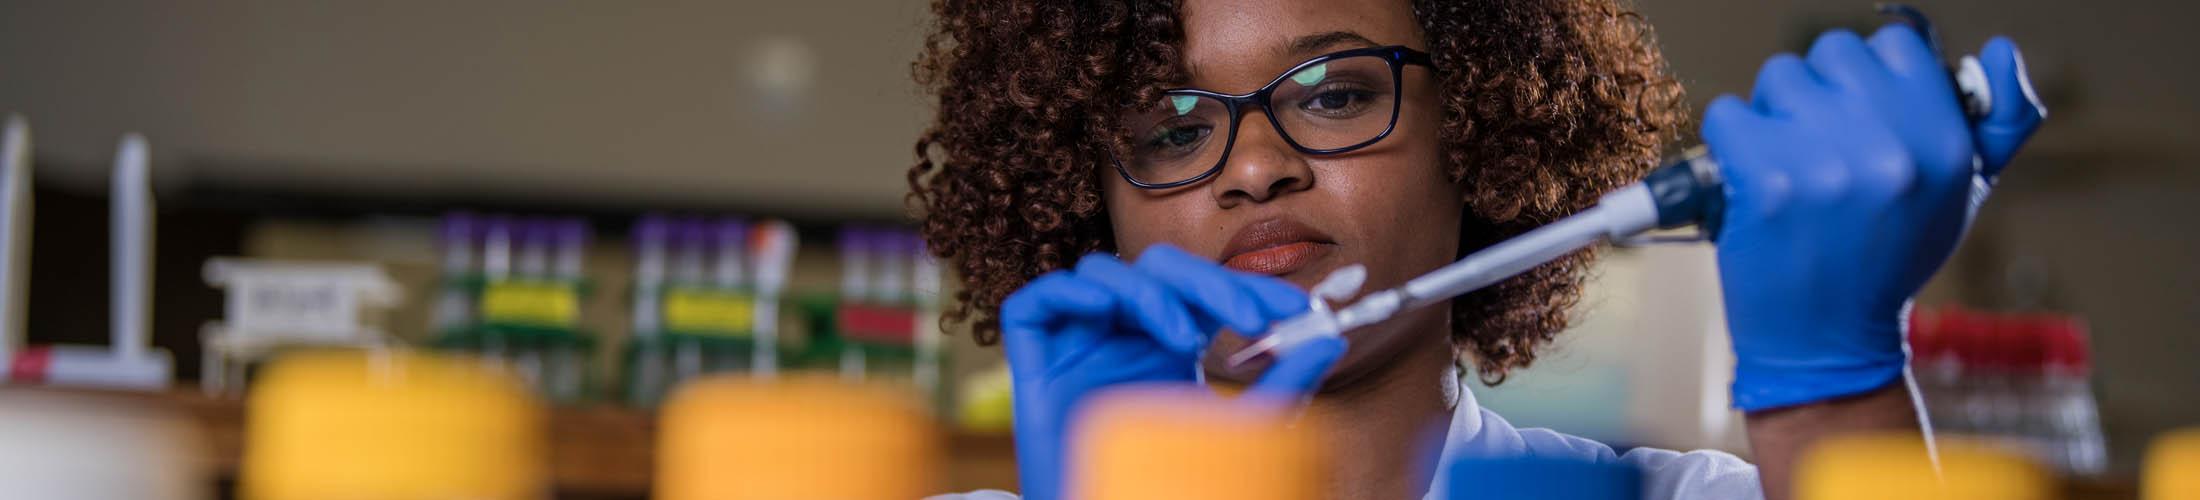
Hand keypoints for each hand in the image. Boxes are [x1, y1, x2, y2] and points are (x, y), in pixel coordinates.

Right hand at [1000, 244, 1346, 499]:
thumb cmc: (1166, 482)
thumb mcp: (1239, 433)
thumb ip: (1281, 385)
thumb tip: (1329, 339)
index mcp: (1165, 343)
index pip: (1202, 290)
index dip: (1244, 286)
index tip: (1291, 307)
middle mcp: (1121, 333)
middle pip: (1155, 269)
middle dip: (1206, 281)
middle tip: (1250, 319)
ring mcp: (1076, 341)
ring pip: (1102, 273)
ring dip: (1147, 290)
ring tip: (1184, 339)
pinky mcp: (1031, 358)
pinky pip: (1036, 300)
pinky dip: (1071, 293)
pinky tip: (1107, 314)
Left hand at [1705, 26, 2042, 410]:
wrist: (1827, 338)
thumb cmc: (1890, 258)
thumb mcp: (1962, 194)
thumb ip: (1998, 121)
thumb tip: (2000, 49)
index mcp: (1943, 141)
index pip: (1897, 46)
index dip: (1870, 74)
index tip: (1860, 112)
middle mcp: (1891, 145)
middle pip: (1831, 53)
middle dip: (1818, 91)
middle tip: (1818, 143)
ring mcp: (1825, 160)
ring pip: (1778, 77)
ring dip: (1773, 113)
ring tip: (1787, 165)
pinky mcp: (1764, 179)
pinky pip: (1727, 113)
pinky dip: (1729, 141)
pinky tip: (1750, 178)